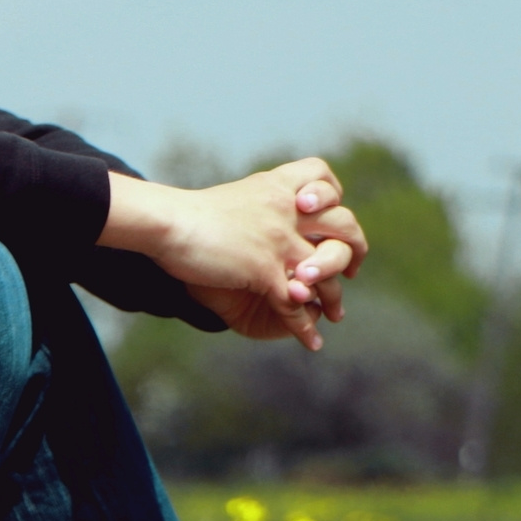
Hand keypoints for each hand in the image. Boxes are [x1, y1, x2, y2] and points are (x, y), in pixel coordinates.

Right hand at [100, 158, 368, 350]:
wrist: (166, 222)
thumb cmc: (188, 214)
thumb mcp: (233, 201)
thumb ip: (257, 208)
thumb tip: (268, 223)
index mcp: (275, 187)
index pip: (321, 177)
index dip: (332, 196)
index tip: (329, 215)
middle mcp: (286, 210)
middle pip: (343, 225)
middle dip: (354, 251)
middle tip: (353, 272)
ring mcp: (279, 240)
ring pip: (326, 271)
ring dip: (334, 298)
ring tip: (336, 315)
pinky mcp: (265, 269)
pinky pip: (294, 303)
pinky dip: (304, 328)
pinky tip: (312, 342)